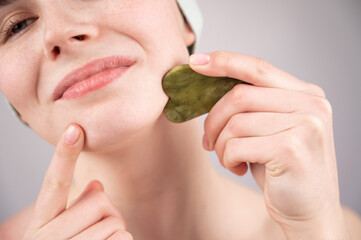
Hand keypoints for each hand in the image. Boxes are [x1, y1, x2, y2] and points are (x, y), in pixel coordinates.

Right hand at [23, 124, 132, 239]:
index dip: (64, 156)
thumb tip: (97, 185)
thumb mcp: (61, 231)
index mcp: (40, 224)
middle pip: (99, 199)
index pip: (54, 183)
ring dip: (116, 232)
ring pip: (114, 221)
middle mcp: (46, 237)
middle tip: (99, 230)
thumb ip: (78, 207)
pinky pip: (123, 237)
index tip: (74, 129)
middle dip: (108, 212)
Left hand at [189, 52, 348, 238]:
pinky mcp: (292, 149)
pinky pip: (237, 145)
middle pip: (239, 95)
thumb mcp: (270, 129)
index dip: (224, 62)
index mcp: (306, 93)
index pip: (258, 68)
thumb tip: (208, 88)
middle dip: (213, 119)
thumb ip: (252, 106)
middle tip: (208, 140)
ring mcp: (305, 125)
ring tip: (228, 158)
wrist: (309, 210)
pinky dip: (227, 159)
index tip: (196, 63)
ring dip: (220, 144)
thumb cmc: (283, 168)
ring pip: (235, 122)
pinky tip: (238, 168)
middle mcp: (311, 104)